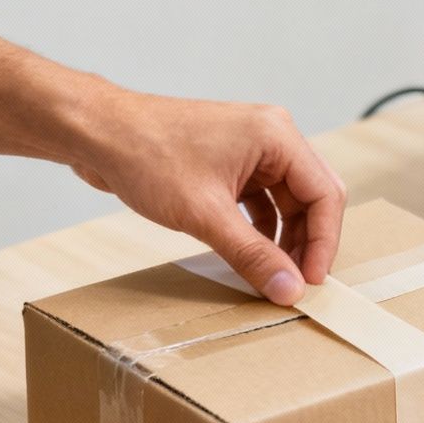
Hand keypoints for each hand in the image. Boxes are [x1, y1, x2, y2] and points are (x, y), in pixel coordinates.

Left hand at [73, 91, 345, 305]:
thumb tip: (288, 288)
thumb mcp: (205, 215)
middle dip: (306, 242)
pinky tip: (249, 256)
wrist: (98, 134)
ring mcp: (246, 150)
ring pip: (282, 201)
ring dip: (281, 239)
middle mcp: (268, 138)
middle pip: (308, 197)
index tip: (311, 282)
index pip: (325, 194)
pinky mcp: (224, 163)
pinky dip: (257, 229)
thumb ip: (251, 254)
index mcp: (276, 136)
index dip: (324, 242)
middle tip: (295, 285)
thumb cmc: (147, 156)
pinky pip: (256, 200)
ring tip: (273, 277)